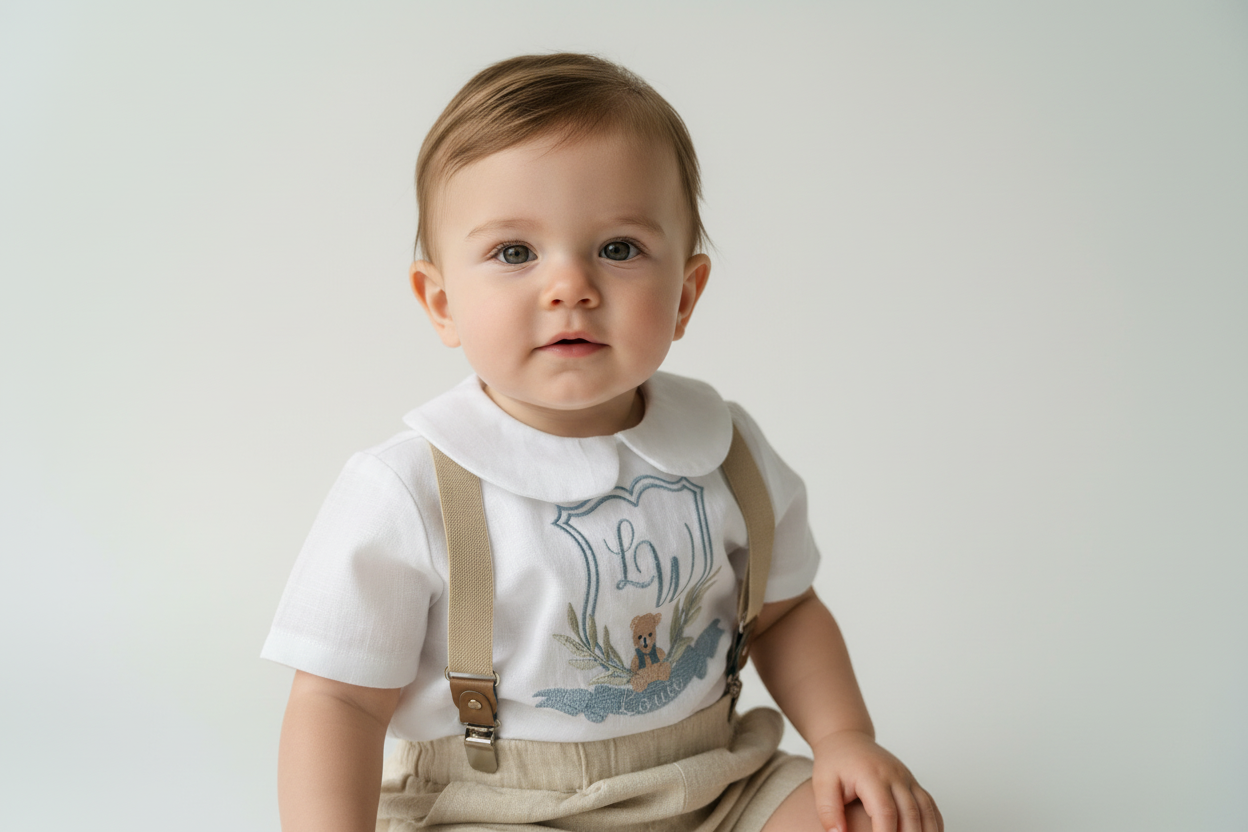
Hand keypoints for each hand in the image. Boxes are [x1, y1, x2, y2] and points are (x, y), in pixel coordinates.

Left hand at [809, 730, 941, 831]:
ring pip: (925, 809)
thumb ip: (828, 811)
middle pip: (910, 814)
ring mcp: (906, 778)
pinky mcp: (912, 782)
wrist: (847, 739)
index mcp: (871, 775)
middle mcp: (894, 775)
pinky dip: (933, 823)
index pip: (885, 811)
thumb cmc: (834, 762)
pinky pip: (930, 804)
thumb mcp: (822, 784)